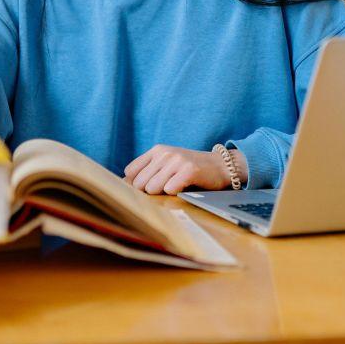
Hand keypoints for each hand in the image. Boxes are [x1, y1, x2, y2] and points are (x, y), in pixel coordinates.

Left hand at [124, 144, 245, 194]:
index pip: (130, 172)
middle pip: (139, 184)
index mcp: (156, 150)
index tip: (148, 188)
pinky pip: (170, 189)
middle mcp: (165, 153)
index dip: (136, 184)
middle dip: (150, 191)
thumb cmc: (190, 169)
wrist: (221, 166)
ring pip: (152, 188)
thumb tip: (123, 184)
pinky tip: (185, 187)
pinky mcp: (189, 170)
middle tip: (167, 187)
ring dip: (164, 193)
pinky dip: (176, 193)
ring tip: (176, 186)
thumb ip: (147, 172)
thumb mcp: (167, 164)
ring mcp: (177, 160)